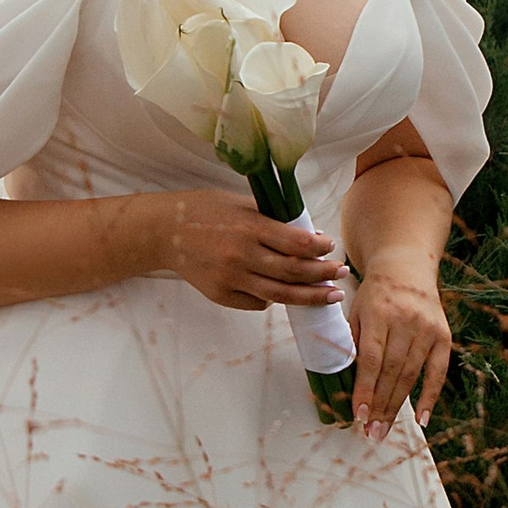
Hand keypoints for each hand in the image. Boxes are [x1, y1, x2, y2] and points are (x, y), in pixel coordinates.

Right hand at [155, 189, 348, 315]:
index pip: (297, 243)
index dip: (320, 248)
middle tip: (342, 273)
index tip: (331, 247)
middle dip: (324, 274)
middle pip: (294, 272)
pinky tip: (287, 293)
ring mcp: (230, 279)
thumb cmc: (205, 210)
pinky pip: (257, 302)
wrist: (165, 231)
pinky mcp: (220, 295)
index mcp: (249, 227)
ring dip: (310, 296)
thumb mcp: (241, 204)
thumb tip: (311, 239)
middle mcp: (241, 255)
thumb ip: (274, 221)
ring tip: (331, 295)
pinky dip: (274, 299)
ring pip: (280, 295)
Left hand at [351, 264, 450, 442]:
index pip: (371, 359)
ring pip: (411, 376)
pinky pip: (438, 372)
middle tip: (370, 433)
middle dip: (380, 406)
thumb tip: (346, 386)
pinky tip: (422, 419)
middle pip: (392, 372)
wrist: (406, 268)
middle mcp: (405, 321)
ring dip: (397, 406)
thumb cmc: (375, 296)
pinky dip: (430, 397)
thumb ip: (352, 344)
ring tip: (383, 430)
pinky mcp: (443, 336)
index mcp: (378, 314)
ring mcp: (427, 329)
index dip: (365, 389)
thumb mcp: (356, 312)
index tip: (359, 414)